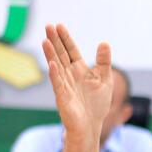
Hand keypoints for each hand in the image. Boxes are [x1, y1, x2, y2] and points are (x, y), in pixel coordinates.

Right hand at [42, 24, 112, 141]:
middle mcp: (69, 75)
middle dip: (55, 41)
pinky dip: (55, 74)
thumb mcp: (105, 79)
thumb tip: (104, 43)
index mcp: (79, 69)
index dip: (65, 38)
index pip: (71, 50)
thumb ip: (104, 62)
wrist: (91, 125)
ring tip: (45, 40)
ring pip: (56, 66)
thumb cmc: (97, 104)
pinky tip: (52, 65)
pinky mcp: (63, 97)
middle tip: (48, 26)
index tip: (59, 25)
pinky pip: (58, 84)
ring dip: (51, 54)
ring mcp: (64, 85)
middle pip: (60, 54)